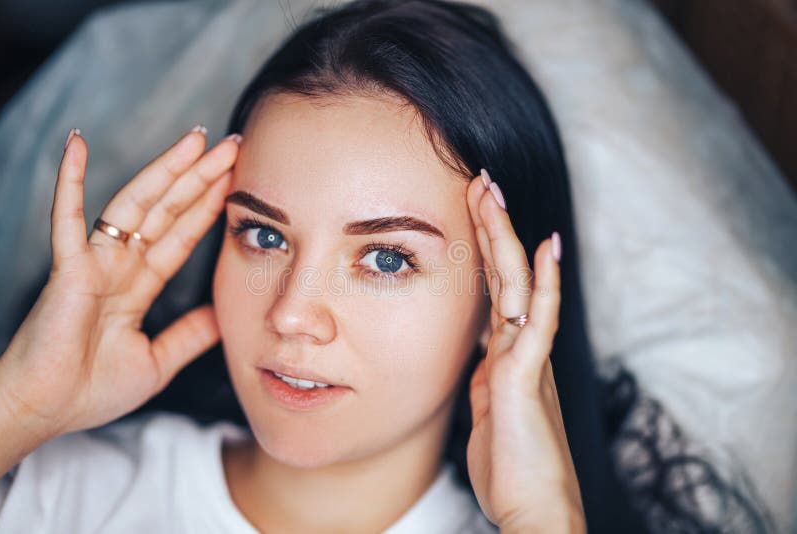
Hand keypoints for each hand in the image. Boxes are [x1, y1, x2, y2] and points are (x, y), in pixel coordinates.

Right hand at [0, 126, 238, 441]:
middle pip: (168, 209)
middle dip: (200, 176)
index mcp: (140, 284)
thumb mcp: (158, 361)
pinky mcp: (68, 269)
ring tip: (195, 140)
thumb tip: (222, 316)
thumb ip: (189, 335)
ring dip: (165, 170)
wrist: (46, 412)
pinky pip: (68, 219)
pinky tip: (76, 144)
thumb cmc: (90, 391)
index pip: (182, 234)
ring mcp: (95, 262)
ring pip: (135, 204)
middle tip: (232, 143)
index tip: (237, 178)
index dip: (209, 205)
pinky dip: (69, 181)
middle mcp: (120, 265)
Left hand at [465, 171, 585, 532]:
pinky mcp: (528, 377)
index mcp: (505, 356)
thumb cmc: (512, 468)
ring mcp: (527, 358)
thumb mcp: (489, 414)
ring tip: (494, 194)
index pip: (495, 290)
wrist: (535, 509)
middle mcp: (520, 348)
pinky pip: (538, 321)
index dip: (485, 251)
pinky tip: (547, 248)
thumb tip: (480, 361)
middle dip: (493, 227)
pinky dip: (545, 283)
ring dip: (506, 238)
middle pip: (507, 276)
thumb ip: (486, 381)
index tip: (473, 211)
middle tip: (481, 181)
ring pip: (519, 286)